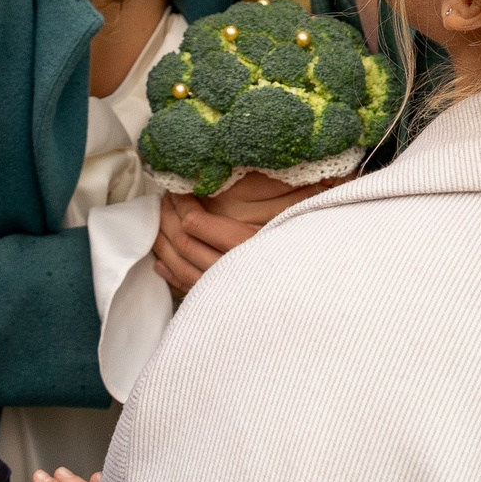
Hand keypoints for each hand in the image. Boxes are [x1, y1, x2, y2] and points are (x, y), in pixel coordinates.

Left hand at [152, 178, 338, 292]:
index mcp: (248, 247)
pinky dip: (170, 274)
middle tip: (163, 201)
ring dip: (163, 244)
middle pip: (184, 243)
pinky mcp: (220, 307)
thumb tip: (253, 171)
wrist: (322, 310)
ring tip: (158, 224)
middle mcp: (231, 272)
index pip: (197, 224)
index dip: (182, 204)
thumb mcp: (296, 222)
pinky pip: (187, 289)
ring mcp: (223, 293)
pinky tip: (161, 264)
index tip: (178, 190)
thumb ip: (280, 201)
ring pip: (180, 267)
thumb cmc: (315, 257)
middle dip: (168, 219)